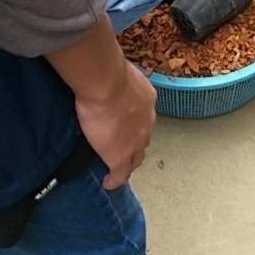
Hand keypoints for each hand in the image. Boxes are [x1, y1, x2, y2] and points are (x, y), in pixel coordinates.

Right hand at [76, 59, 155, 190]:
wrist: (107, 83)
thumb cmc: (109, 71)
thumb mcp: (119, 73)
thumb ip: (118, 80)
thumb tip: (108, 75)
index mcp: (146, 100)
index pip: (143, 117)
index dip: (135, 125)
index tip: (127, 129)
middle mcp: (146, 122)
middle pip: (143, 139)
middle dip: (135, 146)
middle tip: (125, 151)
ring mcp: (135, 142)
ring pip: (135, 157)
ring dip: (127, 161)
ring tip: (118, 168)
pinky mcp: (119, 156)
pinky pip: (119, 174)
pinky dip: (114, 179)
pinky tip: (108, 183)